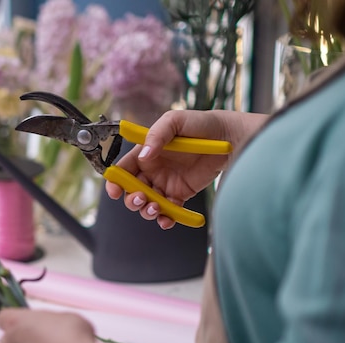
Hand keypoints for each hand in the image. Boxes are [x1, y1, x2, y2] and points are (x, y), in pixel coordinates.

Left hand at [0, 309, 112, 342]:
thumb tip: (55, 327)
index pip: (2, 317)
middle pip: (9, 340)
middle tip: (42, 336)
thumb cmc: (70, 334)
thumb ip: (51, 322)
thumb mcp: (65, 316)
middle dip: (20, 338)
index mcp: (17, 323)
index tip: (29, 319)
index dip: (15, 318)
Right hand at [106, 109, 267, 228]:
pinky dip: (165, 218)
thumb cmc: (200, 124)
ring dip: (146, 210)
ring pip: (147, 203)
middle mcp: (152, 170)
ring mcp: (165, 184)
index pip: (123, 169)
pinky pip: (168, 210)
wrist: (228, 138)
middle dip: (132, 199)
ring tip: (156, 208)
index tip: (115, 190)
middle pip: (132, 190)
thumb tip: (143, 156)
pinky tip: (166, 220)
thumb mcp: (175, 121)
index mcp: (145, 153)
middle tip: (142, 198)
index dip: (115, 181)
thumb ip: (156, 135)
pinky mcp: (180, 194)